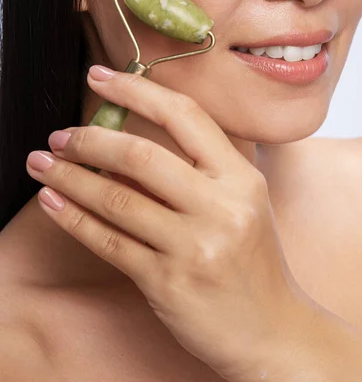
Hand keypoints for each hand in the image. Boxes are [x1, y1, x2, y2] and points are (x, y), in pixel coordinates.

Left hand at [26, 65, 303, 380]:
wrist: (273, 329)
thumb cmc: (253, 260)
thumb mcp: (243, 202)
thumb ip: (201, 167)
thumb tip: (135, 135)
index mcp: (241, 177)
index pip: (185, 116)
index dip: (138, 91)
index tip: (101, 78)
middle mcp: (221, 207)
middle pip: (143, 156)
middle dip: (91, 139)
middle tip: (61, 135)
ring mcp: (194, 247)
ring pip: (117, 199)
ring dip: (70, 178)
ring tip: (42, 163)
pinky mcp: (167, 283)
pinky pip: (109, 242)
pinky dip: (74, 219)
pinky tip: (53, 202)